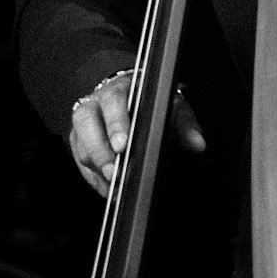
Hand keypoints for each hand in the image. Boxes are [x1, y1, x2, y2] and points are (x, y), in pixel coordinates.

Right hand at [68, 68, 206, 199]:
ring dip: (97, 168)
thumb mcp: (172, 108)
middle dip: (100, 150)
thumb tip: (197, 144)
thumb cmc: (153, 103)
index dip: (115, 124)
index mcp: (121, 88)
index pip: (113, 100)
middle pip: (86, 121)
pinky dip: (94, 178)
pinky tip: (109, 190)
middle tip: (115, 172)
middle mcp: (97, 101)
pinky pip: (79, 161)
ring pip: (79, 143)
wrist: (136, 99)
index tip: (123, 146)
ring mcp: (84, 122)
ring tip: (115, 185)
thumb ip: (185, 125)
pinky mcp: (78, 142)